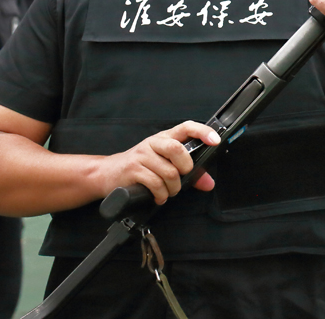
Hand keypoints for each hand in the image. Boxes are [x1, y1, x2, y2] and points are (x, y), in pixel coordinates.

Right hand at [97, 122, 220, 204]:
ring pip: (168, 172)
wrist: (108, 173)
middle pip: (177, 149)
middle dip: (185, 168)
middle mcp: (153, 143)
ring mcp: (142, 155)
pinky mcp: (133, 169)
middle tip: (183, 177)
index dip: (203, 132)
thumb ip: (190, 173)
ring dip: (173, 188)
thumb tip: (208, 183)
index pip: (187, 127)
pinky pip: (155, 184)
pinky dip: (161, 195)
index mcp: (165, 138)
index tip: (215, 140)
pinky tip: (158, 196)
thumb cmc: (140, 167)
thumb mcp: (165, 165)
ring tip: (168, 191)